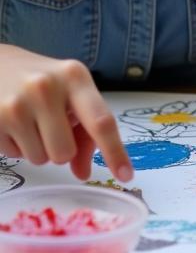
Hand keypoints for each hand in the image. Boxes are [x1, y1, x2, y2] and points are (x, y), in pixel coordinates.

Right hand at [0, 46, 132, 181]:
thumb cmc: (41, 82)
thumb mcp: (70, 92)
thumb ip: (85, 131)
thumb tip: (84, 173)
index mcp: (75, 77)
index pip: (101, 121)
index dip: (114, 151)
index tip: (126, 175)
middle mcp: (46, 88)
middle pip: (65, 152)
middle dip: (61, 149)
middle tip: (51, 128)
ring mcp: (17, 104)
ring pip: (40, 159)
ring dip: (37, 148)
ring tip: (30, 122)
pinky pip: (15, 155)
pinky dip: (16, 146)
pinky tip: (12, 123)